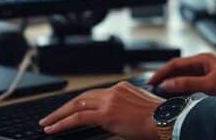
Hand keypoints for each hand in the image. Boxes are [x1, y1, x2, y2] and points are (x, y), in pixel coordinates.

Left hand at [39, 81, 161, 139]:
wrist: (168, 120)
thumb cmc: (159, 119)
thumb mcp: (139, 110)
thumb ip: (124, 111)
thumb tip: (114, 121)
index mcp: (123, 88)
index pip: (95, 94)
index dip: (80, 103)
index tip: (70, 110)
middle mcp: (114, 90)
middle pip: (82, 97)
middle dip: (65, 107)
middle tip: (51, 116)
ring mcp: (110, 101)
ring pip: (76, 106)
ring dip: (59, 115)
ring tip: (47, 123)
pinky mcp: (107, 113)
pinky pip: (78, 117)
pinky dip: (63, 122)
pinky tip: (53, 128)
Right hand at [148, 52, 215, 95]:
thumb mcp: (212, 84)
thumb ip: (188, 84)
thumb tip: (168, 84)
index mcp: (202, 60)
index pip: (174, 64)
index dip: (160, 73)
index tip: (150, 83)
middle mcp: (203, 63)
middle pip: (178, 70)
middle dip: (164, 79)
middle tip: (152, 90)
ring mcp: (208, 71)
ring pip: (185, 77)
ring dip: (174, 84)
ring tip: (162, 95)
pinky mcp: (213, 79)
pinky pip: (194, 82)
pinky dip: (184, 88)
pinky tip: (181, 97)